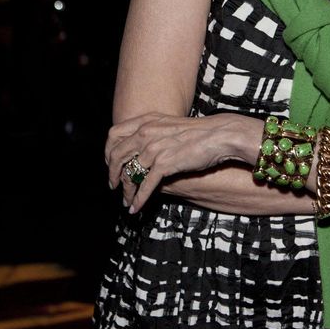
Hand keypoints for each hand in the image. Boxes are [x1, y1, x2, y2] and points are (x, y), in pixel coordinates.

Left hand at [107, 111, 260, 212]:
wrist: (220, 135)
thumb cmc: (200, 132)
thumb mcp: (171, 125)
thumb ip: (153, 132)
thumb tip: (142, 148)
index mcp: (146, 121)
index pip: (114, 134)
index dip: (108, 150)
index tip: (111, 162)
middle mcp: (146, 133)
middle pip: (117, 155)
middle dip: (113, 174)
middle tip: (113, 185)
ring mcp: (154, 149)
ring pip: (130, 174)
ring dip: (126, 191)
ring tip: (126, 201)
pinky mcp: (164, 164)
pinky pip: (145, 186)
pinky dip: (139, 199)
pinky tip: (136, 208)